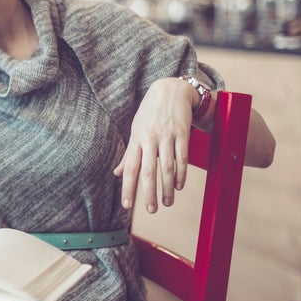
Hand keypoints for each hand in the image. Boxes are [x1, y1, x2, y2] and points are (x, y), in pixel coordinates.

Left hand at [113, 77, 195, 212]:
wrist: (171, 90)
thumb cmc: (150, 114)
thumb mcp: (136, 131)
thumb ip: (129, 154)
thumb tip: (118, 173)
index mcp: (136, 140)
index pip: (130, 168)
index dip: (128, 187)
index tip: (127, 205)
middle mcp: (150, 139)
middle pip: (148, 171)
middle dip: (149, 193)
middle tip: (151, 210)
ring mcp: (167, 136)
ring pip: (167, 168)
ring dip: (168, 188)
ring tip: (167, 203)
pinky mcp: (182, 134)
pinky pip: (182, 158)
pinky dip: (181, 174)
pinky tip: (179, 186)